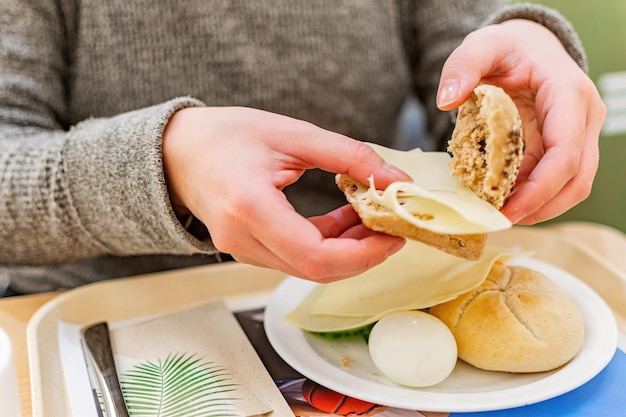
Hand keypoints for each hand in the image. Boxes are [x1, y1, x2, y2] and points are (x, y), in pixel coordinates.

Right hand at [162, 106, 408, 281]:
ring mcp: (241, 250)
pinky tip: (344, 220)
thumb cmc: (226, 135)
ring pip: (308, 268)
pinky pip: (295, 258)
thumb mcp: (293, 133)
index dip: (363, 254)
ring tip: (371, 216)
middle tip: (392, 226)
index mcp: (249, 207)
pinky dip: (326, 245)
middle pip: (316, 270)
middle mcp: (241, 239)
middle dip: (363, 254)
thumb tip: (397, 180)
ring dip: (346, 249)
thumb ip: (349, 156)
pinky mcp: (247, 250)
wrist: (179, 151)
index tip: (394, 235)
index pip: (316, 256)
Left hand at [436, 19, 605, 224]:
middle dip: (539, 207)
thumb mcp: (481, 46)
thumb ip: (462, 67)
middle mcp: (583, 118)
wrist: (525, 46)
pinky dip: (529, 197)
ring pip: (570, 187)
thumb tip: (446, 100)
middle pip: (576, 179)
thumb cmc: (507, 48)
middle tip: (496, 220)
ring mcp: (578, 135)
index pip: (566, 152)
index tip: (506, 210)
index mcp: (569, 94)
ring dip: (536, 207)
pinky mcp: (563, 148)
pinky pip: (553, 182)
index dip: (540, 189)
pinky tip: (499, 200)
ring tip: (495, 214)